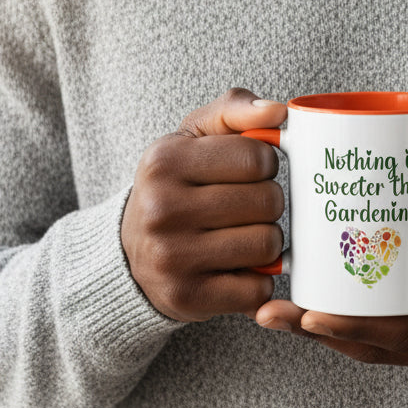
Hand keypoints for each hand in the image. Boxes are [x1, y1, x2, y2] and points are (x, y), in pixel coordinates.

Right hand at [122, 88, 287, 321]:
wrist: (131, 252)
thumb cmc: (176, 185)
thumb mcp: (194, 136)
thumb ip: (235, 110)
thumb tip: (277, 112)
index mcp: (164, 161)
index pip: (258, 157)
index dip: (266, 164)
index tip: (249, 172)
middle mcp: (162, 209)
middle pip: (268, 201)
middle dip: (269, 202)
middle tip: (247, 206)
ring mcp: (172, 257)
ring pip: (268, 244)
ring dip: (267, 241)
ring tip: (243, 234)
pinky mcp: (187, 298)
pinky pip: (258, 289)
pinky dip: (258, 280)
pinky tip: (237, 268)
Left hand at [254, 219, 407, 371]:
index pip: (400, 336)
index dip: (351, 325)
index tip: (309, 311)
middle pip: (372, 345)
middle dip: (317, 330)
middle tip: (268, 310)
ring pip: (372, 342)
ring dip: (324, 327)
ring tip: (279, 307)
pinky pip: (384, 331)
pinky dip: (349, 319)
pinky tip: (324, 296)